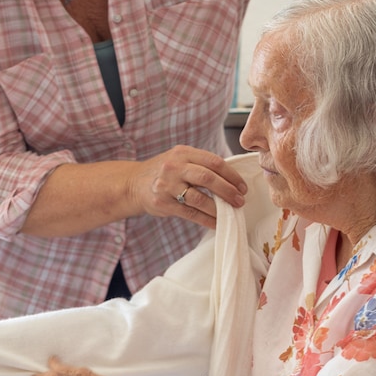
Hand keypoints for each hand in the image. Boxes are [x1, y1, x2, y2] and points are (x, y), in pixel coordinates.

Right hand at [130, 145, 246, 230]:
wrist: (133, 184)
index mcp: (183, 152)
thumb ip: (201, 164)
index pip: (214, 162)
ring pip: (200, 198)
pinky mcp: (164, 204)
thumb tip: (232, 179)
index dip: (231, 175)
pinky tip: (216, 223)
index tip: (242, 186)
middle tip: (240, 200)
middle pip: (208, 178)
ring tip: (230, 212)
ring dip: (219, 207)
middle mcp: (174, 166)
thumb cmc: (163, 172)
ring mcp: (167, 185)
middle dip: (228, 190)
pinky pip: (191, 213)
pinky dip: (207, 220)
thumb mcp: (179, 159)